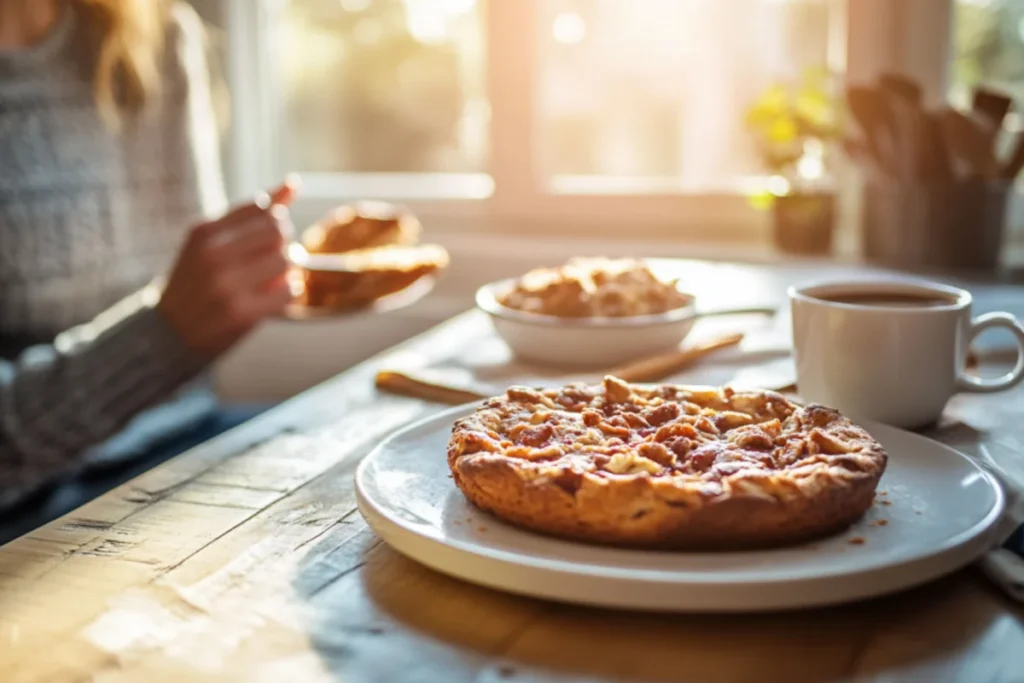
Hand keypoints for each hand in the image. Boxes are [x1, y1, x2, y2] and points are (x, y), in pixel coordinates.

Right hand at [158, 178, 298, 358]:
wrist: (170, 332)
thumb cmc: (199, 281)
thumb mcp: (212, 241)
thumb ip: (252, 214)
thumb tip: (293, 183)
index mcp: (204, 231)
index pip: (264, 208)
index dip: (275, 222)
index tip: (266, 238)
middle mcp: (212, 254)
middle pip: (279, 232)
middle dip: (284, 244)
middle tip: (273, 259)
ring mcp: (225, 284)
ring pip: (286, 262)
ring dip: (288, 271)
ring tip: (272, 279)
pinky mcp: (240, 313)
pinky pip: (288, 292)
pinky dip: (288, 294)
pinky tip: (274, 297)